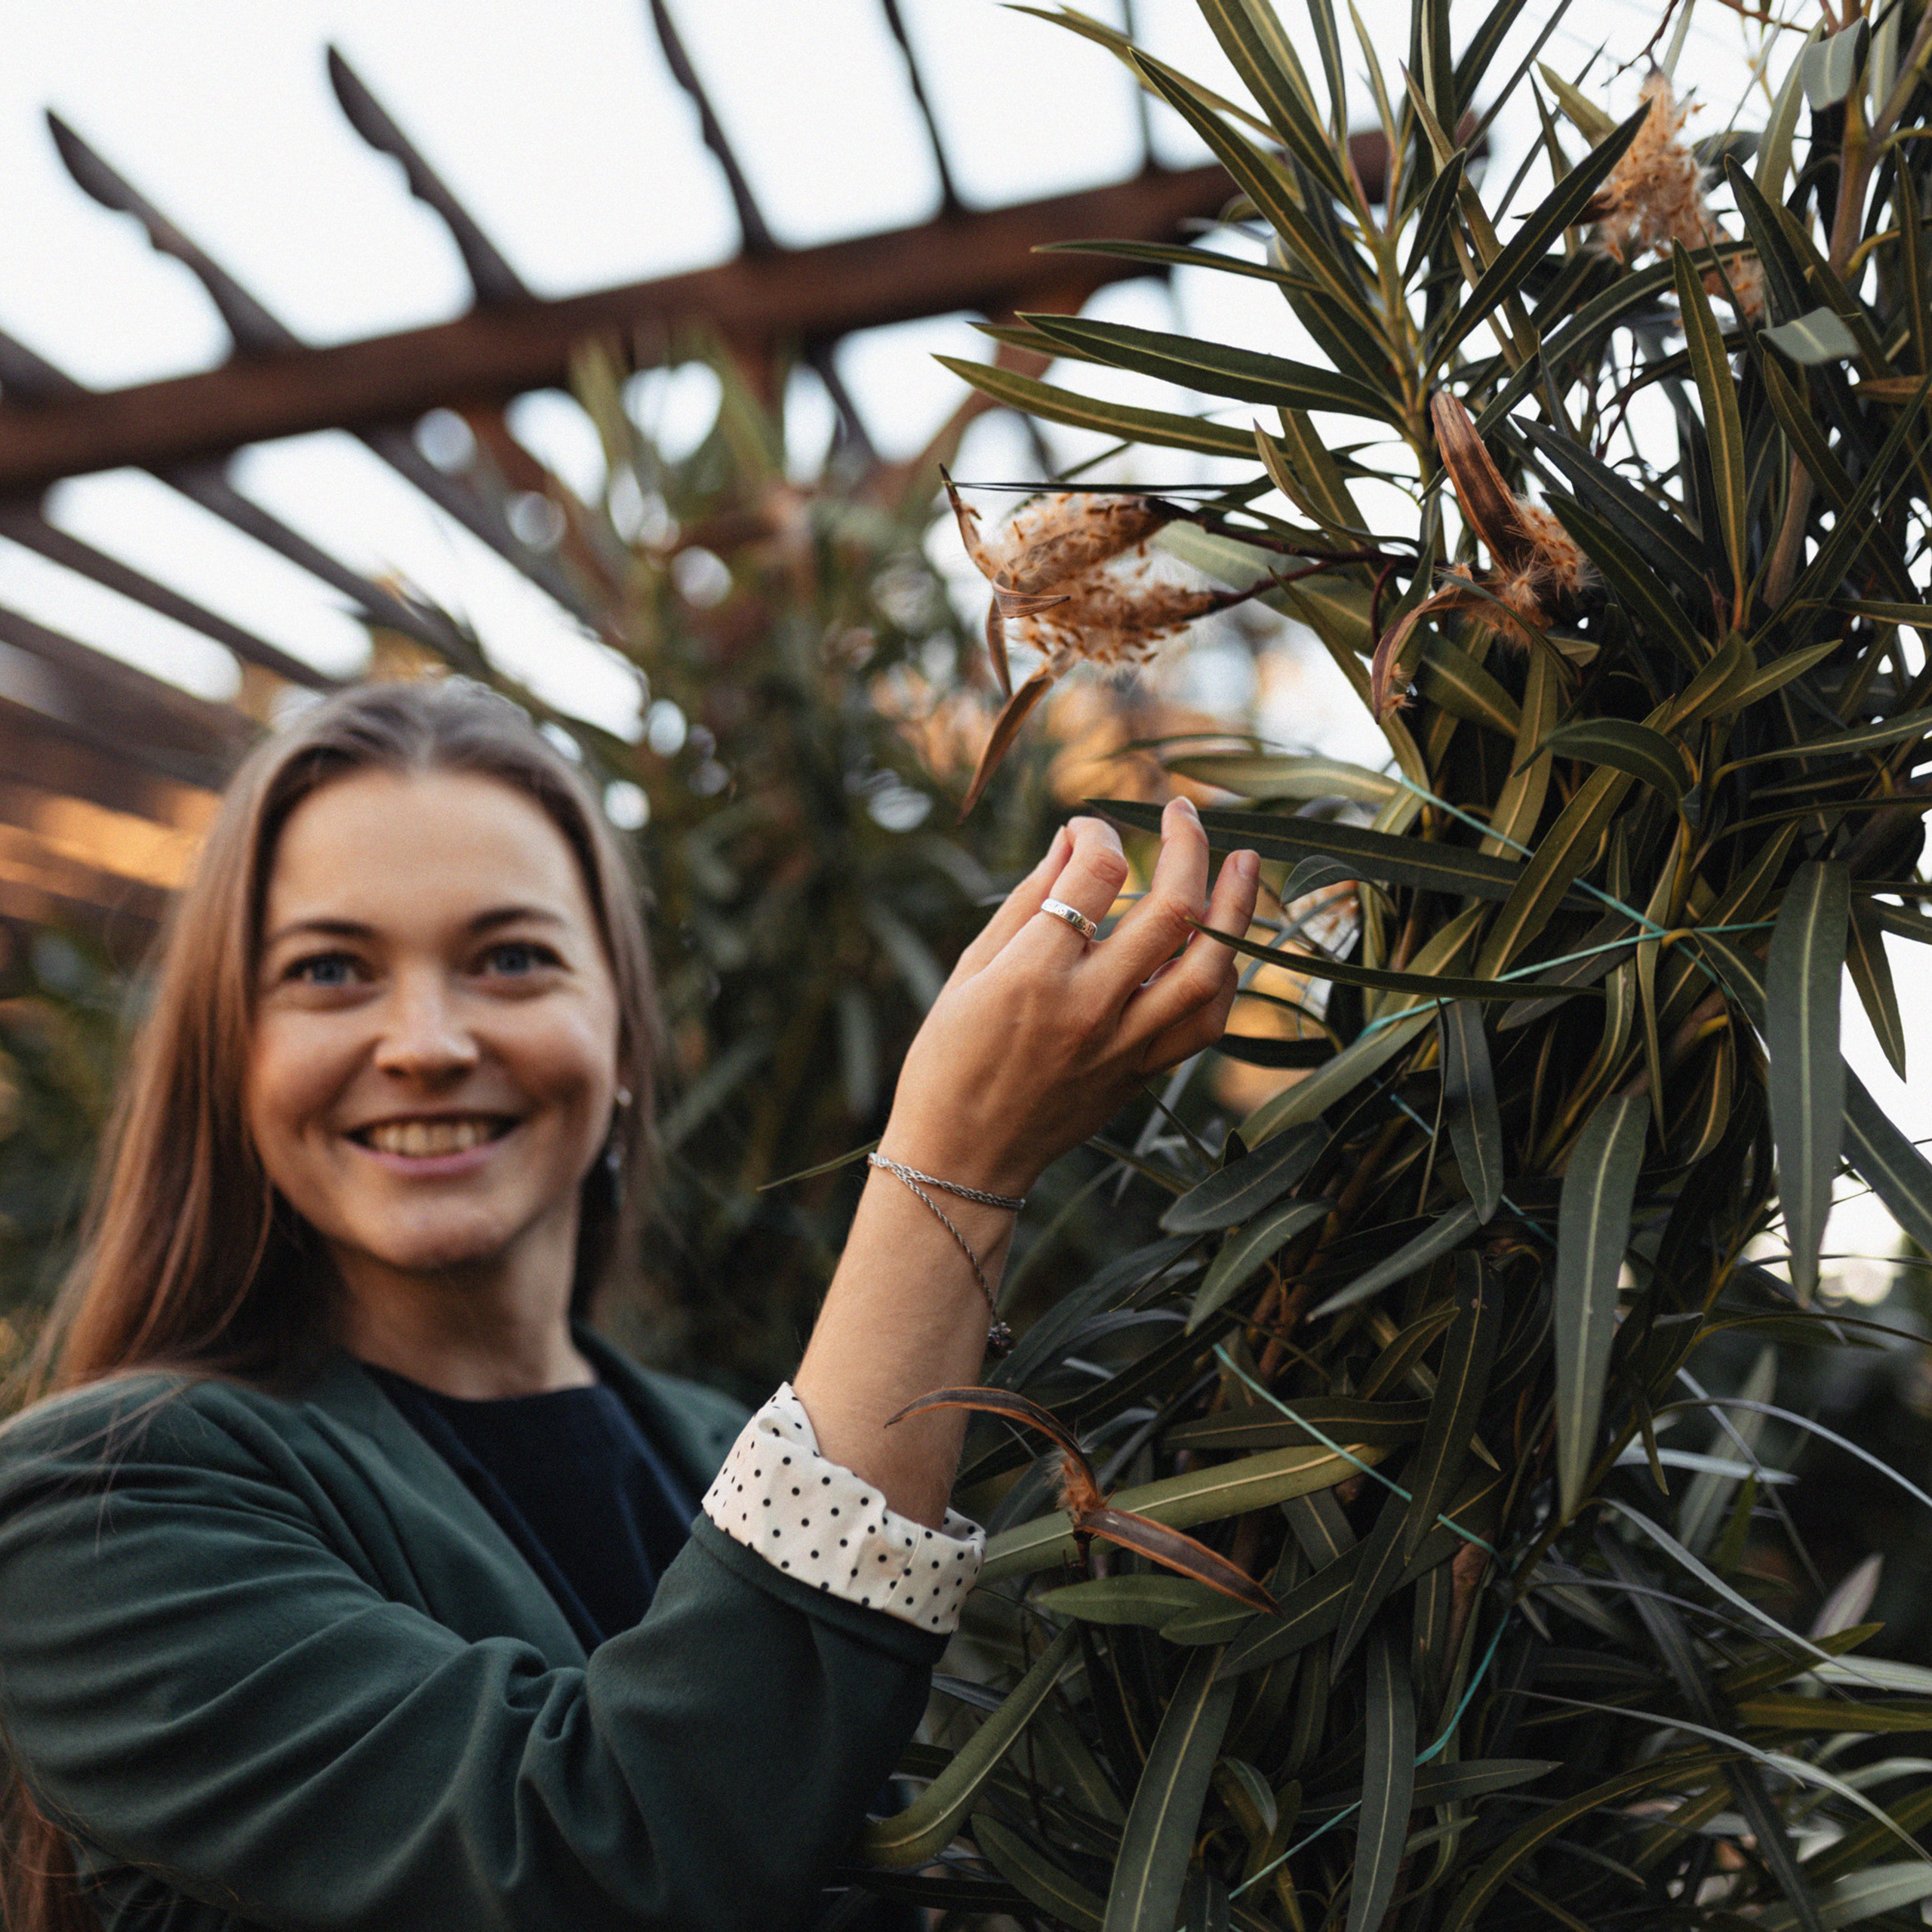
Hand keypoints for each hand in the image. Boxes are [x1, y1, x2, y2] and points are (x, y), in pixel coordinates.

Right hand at [882, 798, 1260, 1197]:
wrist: (963, 1160)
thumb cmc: (949, 1060)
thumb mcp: (970, 971)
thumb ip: (1026, 900)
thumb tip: (1072, 839)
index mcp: (1034, 974)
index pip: (1096, 874)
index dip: (1100, 834)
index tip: (1087, 829)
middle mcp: (1091, 1007)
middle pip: (1173, 910)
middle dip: (1188, 845)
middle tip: (1183, 813)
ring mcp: (1124, 1045)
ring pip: (1210, 969)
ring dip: (1237, 909)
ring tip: (1245, 864)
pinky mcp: (1142, 1073)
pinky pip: (1205, 1020)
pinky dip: (1223, 976)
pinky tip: (1223, 942)